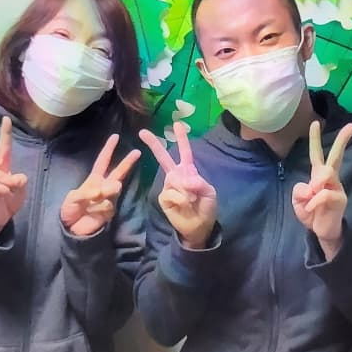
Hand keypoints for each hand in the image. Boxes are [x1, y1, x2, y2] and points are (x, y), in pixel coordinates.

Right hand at [0, 117, 27, 236]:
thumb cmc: (9, 202)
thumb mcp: (20, 191)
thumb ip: (20, 181)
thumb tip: (14, 177)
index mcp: (0, 169)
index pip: (4, 149)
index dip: (5, 134)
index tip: (6, 119)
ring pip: (2, 177)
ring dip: (10, 187)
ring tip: (7, 195)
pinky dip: (5, 193)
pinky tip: (1, 198)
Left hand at [60, 134, 140, 235]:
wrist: (73, 230)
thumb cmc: (70, 211)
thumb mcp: (72, 199)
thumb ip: (86, 193)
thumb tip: (101, 190)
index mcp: (93, 180)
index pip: (103, 162)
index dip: (108, 150)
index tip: (115, 137)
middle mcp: (103, 187)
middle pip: (118, 172)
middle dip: (127, 162)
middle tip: (137, 152)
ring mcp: (109, 198)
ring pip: (114, 189)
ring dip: (106, 191)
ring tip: (95, 198)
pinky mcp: (111, 210)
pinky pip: (109, 204)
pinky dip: (100, 207)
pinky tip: (93, 212)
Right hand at [139, 123, 216, 248]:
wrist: (199, 226)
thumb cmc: (206, 208)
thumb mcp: (210, 193)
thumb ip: (199, 183)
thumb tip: (185, 180)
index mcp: (189, 171)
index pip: (185, 152)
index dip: (181, 139)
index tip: (177, 124)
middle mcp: (176, 176)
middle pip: (164, 158)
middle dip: (154, 144)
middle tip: (142, 132)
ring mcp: (168, 186)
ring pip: (174, 180)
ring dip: (186, 190)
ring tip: (192, 201)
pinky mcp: (163, 197)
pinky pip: (171, 192)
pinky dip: (181, 198)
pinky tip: (185, 205)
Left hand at [292, 121, 351, 258]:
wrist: (322, 233)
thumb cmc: (311, 214)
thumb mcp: (298, 201)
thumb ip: (299, 190)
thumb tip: (310, 186)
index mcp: (320, 176)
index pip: (318, 155)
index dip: (315, 139)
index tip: (316, 123)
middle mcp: (331, 179)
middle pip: (336, 156)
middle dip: (342, 140)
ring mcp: (337, 188)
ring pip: (326, 173)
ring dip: (314, 186)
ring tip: (310, 200)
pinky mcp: (340, 199)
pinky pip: (322, 194)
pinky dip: (312, 202)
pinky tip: (311, 210)